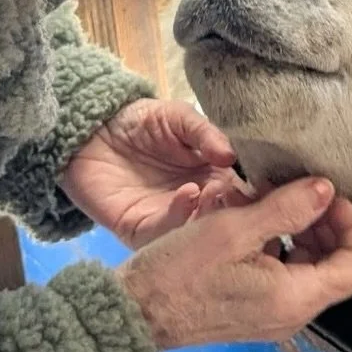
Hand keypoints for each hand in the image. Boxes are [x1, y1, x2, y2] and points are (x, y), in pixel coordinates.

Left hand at [61, 98, 237, 249]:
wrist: (92, 129)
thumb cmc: (140, 122)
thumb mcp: (178, 118)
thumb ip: (204, 134)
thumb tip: (231, 155)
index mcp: (212, 181)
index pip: (238, 195)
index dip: (249, 192)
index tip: (259, 183)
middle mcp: (194, 207)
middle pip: (221, 220)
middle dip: (231, 209)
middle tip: (234, 191)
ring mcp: (168, 222)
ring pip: (195, 233)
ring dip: (207, 216)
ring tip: (211, 192)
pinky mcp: (139, 231)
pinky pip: (162, 234)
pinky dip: (178, 218)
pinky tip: (187, 194)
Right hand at [117, 178, 351, 349]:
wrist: (134, 313)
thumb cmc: (180, 271)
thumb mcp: (233, 229)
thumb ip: (286, 209)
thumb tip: (326, 190)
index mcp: (296, 299)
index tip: (328, 196)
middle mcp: (293, 315)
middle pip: (337, 266)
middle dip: (325, 223)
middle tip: (296, 189)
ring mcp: (274, 316)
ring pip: (309, 268)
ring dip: (298, 230)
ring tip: (266, 198)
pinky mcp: (255, 311)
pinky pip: (284, 275)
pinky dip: (277, 245)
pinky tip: (248, 219)